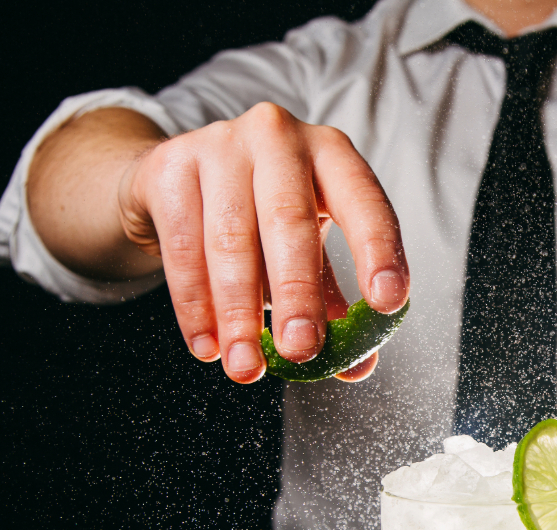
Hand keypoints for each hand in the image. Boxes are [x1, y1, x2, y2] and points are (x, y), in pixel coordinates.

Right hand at [119, 102, 408, 382]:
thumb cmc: (259, 217)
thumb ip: (333, 303)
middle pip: (289, 221)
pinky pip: (183, 246)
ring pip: (230, 239)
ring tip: (247, 366)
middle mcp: (279, 136)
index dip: (378, 252)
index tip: (386, 304)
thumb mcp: (306, 249)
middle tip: (301, 351)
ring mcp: (221, 144)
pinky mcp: (171, 164)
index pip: (365, 202)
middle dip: (298, 294)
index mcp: (331, 153)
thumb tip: (357, 366)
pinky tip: (208, 346)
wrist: (176, 177)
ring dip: (238, 313)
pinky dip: (194, 305)